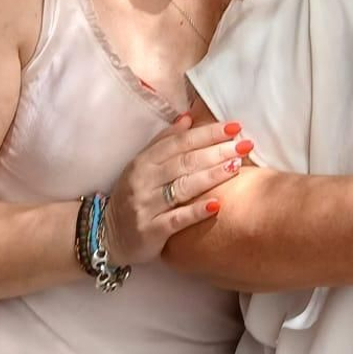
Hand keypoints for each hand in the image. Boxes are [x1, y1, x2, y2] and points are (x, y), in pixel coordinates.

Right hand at [102, 114, 249, 265]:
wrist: (108, 235)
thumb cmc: (133, 195)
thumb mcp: (142, 166)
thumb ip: (164, 141)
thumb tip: (188, 118)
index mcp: (144, 162)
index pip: (179, 142)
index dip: (207, 133)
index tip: (234, 127)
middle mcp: (144, 181)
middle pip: (184, 162)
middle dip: (216, 152)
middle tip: (244, 145)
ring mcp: (146, 206)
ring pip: (182, 187)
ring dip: (211, 176)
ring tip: (236, 166)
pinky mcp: (150, 231)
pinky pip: (176, 219)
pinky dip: (196, 211)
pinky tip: (217, 204)